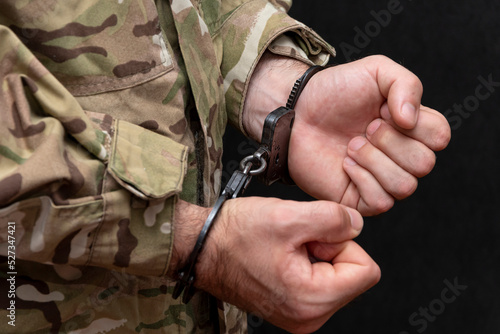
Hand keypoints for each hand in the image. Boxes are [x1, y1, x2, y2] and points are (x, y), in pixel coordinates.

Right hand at [171, 198, 379, 332]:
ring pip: (337, 276)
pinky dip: (307, 262)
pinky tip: (283, 254)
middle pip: (353, 274)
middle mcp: (309, 316)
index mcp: (312, 300)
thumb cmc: (234, 236)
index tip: (312, 236)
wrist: (202, 248)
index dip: (344, 243)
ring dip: (317, 254)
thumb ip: (334, 218)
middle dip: (329, 249)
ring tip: (286, 247)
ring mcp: (301, 315)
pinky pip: (320, 281)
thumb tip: (357, 224)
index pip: (367, 270)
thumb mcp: (288, 216)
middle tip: (295, 241)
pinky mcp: (293, 307)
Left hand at [245, 54, 450, 215]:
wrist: (297, 112)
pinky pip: (382, 202)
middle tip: (364, 128)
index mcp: (411, 128)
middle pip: (424, 163)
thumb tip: (411, 119)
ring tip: (351, 145)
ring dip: (374, 161)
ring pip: (405, 186)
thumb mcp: (376, 71)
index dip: (414, 124)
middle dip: (389, 142)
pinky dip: (362, 179)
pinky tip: (345, 164)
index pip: (440, 137)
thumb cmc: (335, 92)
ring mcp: (382, 180)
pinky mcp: (361, 199)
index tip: (383, 110)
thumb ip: (406, 84)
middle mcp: (401, 156)